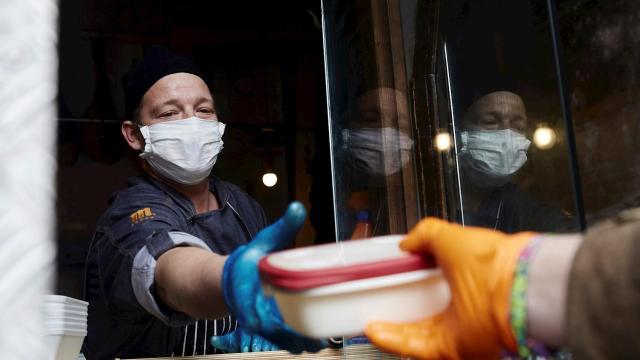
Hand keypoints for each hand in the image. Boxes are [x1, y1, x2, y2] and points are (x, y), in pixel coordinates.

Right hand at [221, 201, 326, 352]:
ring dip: (300, 343)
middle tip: (319, 339)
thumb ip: (282, 228)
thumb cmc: (248, 261)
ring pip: (281, 341)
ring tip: (321, 341)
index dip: (275, 324)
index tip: (294, 327)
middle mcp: (253, 313)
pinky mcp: (268, 329)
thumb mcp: (264, 241)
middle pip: (275, 333)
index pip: (259, 314)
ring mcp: (261, 324)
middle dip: (297, 339)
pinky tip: (315, 340)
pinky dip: (299, 342)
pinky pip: (284, 340)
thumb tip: (298, 208)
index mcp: (249, 294)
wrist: (231, 279)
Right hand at [365, 218, 536, 358]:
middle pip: (423, 313)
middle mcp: (464, 308)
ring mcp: (457, 330)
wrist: (514, 291)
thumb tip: (406, 243)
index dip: (409, 280)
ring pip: (415, 334)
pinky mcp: (450, 348)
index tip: (390, 277)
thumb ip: (426, 234)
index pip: (432, 283)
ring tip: (370, 319)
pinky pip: (415, 347)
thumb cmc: (492, 262)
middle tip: (377, 301)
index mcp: (466, 279)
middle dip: (398, 309)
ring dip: (390, 328)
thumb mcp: (452, 236)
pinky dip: (392, 340)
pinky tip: (375, 330)